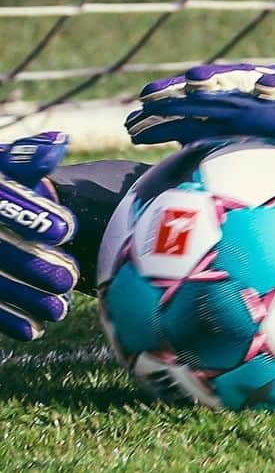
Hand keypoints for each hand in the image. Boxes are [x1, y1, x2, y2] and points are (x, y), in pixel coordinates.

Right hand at [0, 131, 78, 341]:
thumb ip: (26, 158)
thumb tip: (59, 143)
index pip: (1, 200)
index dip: (31, 216)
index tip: (65, 230)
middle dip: (31, 265)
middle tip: (69, 278)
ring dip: (22, 299)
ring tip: (59, 309)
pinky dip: (5, 320)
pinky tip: (33, 329)